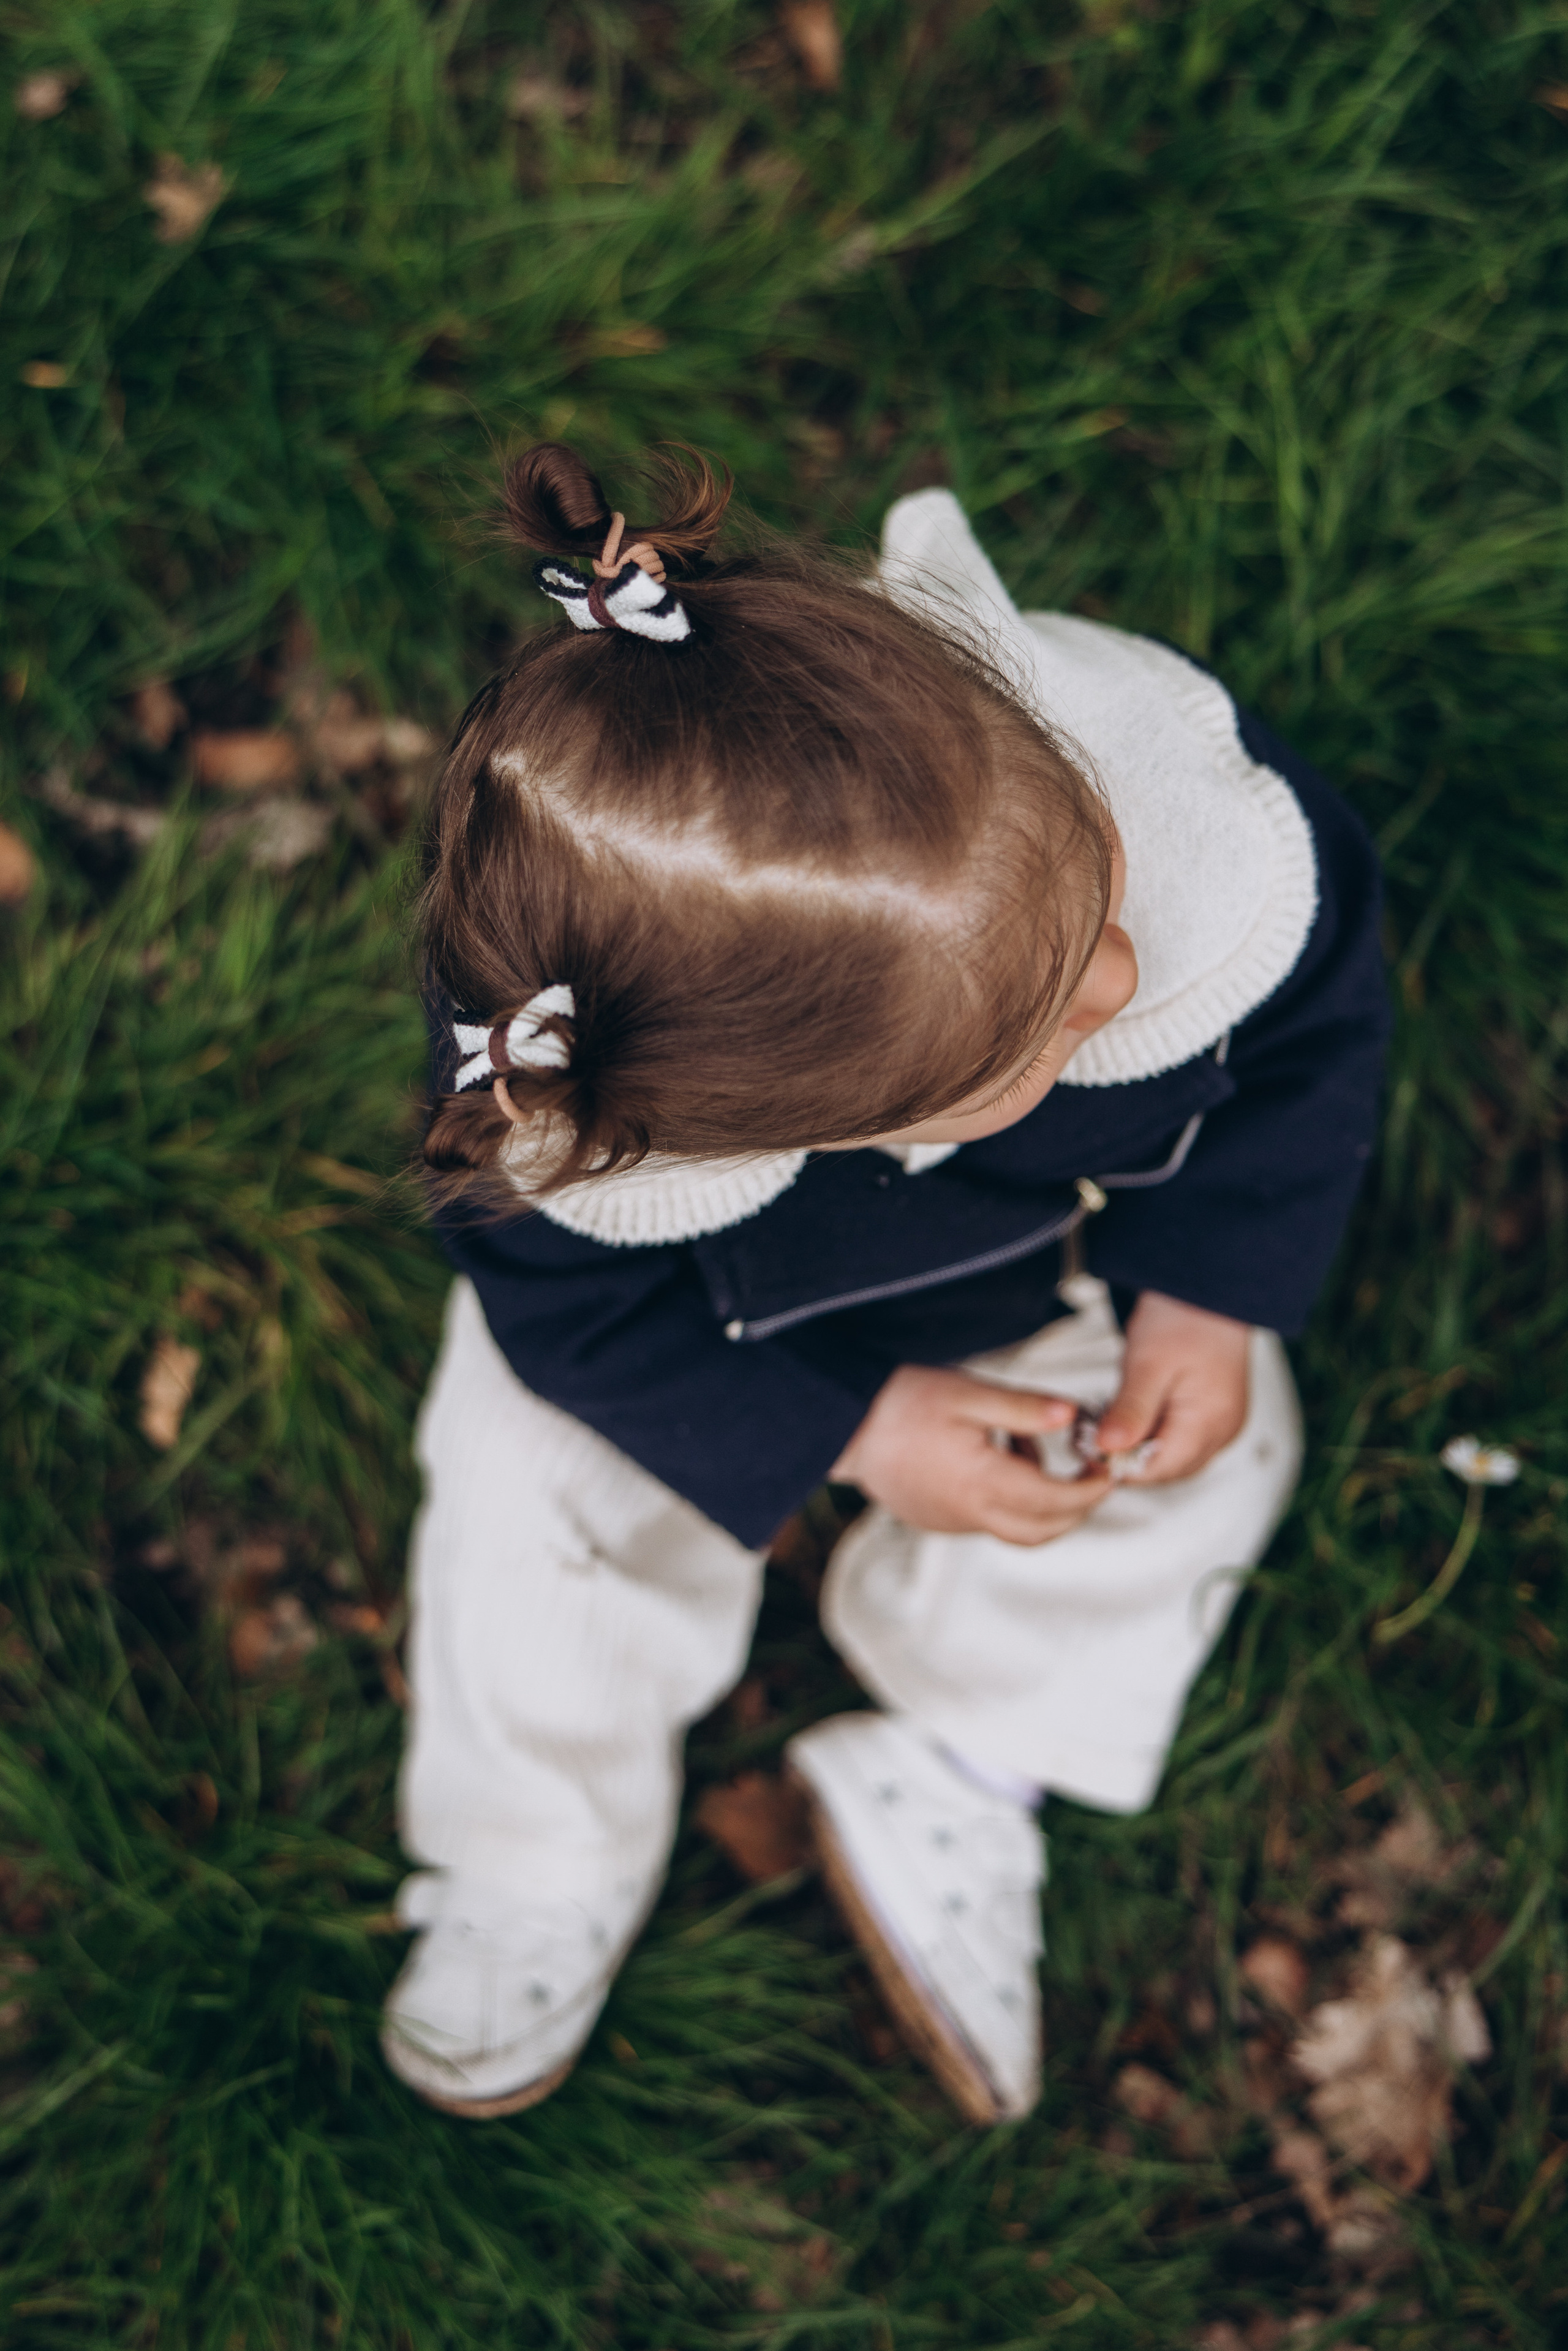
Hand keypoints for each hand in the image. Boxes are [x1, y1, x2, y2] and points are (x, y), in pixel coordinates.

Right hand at [831, 1365, 1112, 1544]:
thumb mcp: (966, 1393)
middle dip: (1077, 1506)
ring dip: (1040, 1499)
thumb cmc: (900, 1402)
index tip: (1109, 1468)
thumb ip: (1022, 1409)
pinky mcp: (937, 1520)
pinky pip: (988, 1520)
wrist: (838, 1427)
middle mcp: (970, 1514)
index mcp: (982, 1483)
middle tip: (1090, 1470)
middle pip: (1044, 1531)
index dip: (1091, 1489)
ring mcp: (951, 1522)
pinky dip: (1009, 1498)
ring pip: (1017, 1528)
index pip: (1056, 1502)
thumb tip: (1073, 1416)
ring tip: (1022, 1442)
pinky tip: (991, 1453)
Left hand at [1093, 1290, 1251, 1482]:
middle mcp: (1222, 1433)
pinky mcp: (1215, 1416)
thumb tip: (1107, 1450)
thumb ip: (1129, 1410)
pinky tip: (1134, 1412)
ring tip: (1110, 1417)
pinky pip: (1181, 1440)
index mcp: (1209, 1423)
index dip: (1118, 1463)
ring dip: (1139, 1446)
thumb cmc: (1180, 1318)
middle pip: (1165, 1469)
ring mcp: (1221, 1426)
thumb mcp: (1146, 1363)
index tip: (1085, 1444)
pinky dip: (1154, 1434)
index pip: (1158, 1470)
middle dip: (1126, 1456)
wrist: (1209, 1287)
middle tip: (1091, 1430)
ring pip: (1172, 1458)